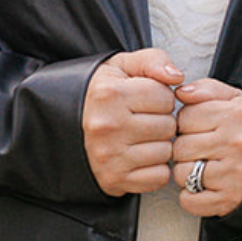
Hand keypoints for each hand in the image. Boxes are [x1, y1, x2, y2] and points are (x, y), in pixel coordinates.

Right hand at [83, 48, 183, 197]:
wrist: (64, 124)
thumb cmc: (100, 95)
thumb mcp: (122, 66)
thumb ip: (153, 60)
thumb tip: (177, 77)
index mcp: (110, 94)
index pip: (166, 97)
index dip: (161, 97)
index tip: (145, 100)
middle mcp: (108, 126)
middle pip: (168, 126)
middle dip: (161, 121)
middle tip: (142, 119)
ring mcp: (109, 156)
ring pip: (166, 152)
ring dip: (159, 145)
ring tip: (140, 137)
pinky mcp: (114, 179)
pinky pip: (159, 177)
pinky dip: (155, 169)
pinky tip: (139, 156)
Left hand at [172, 79, 241, 216]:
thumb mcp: (239, 100)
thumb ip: (208, 90)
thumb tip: (180, 93)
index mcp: (237, 116)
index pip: (185, 117)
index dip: (187, 123)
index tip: (200, 129)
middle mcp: (237, 144)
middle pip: (180, 147)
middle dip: (186, 149)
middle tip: (204, 149)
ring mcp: (234, 174)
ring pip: (182, 174)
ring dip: (188, 173)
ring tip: (207, 167)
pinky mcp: (230, 200)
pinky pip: (190, 201)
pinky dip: (192, 197)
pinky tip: (207, 186)